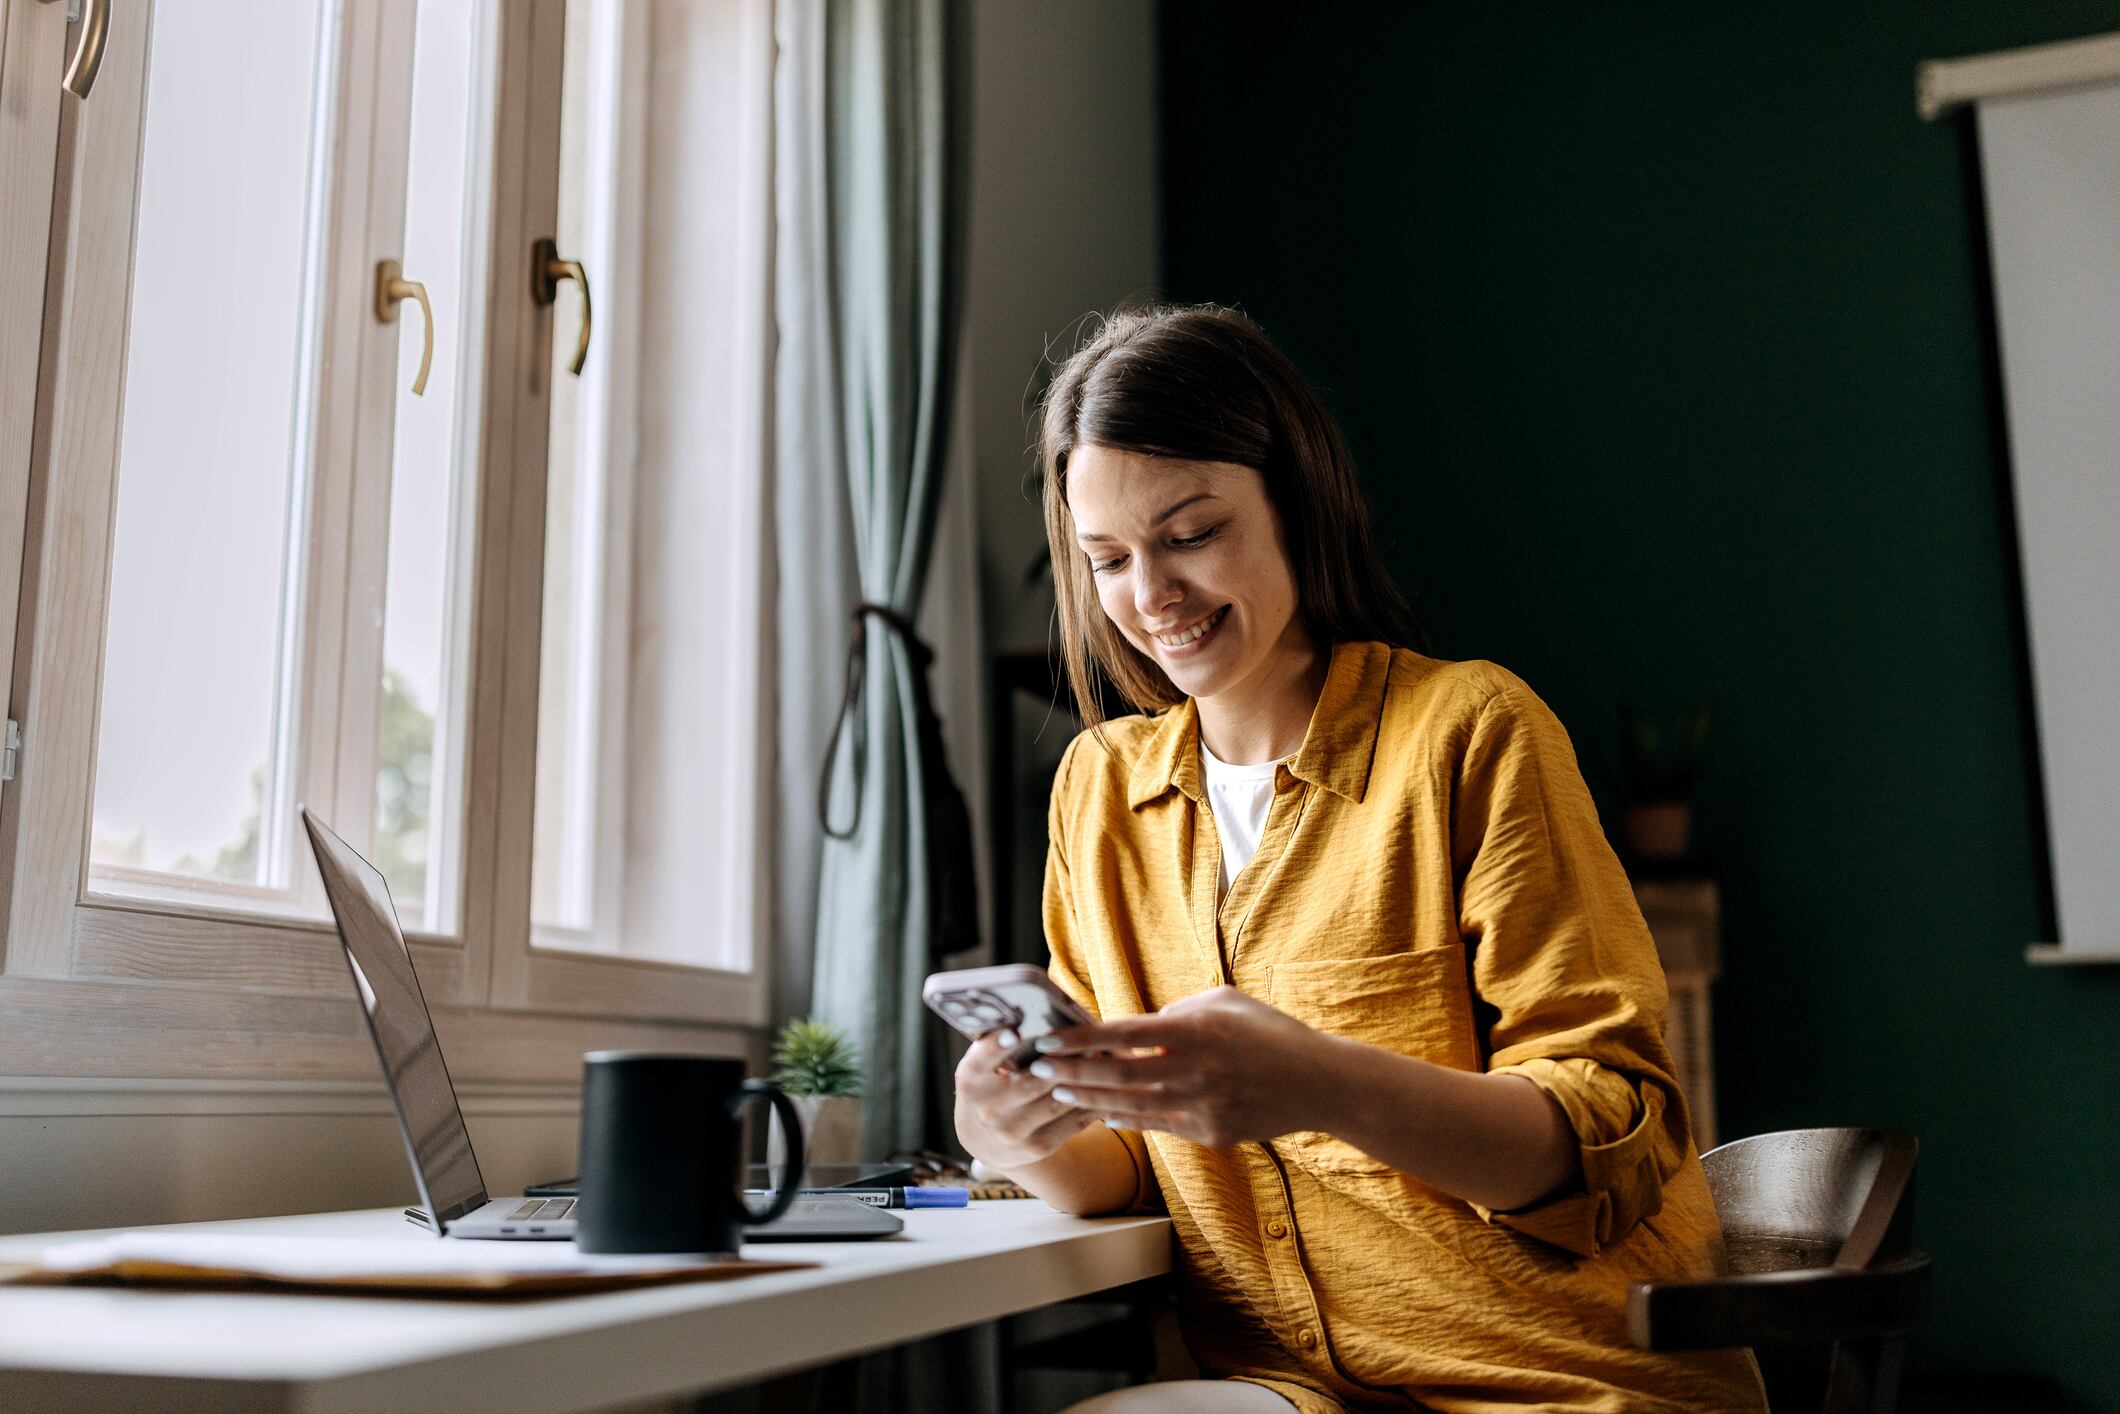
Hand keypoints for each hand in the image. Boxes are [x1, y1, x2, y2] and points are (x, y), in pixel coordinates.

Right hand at [952, 1026, 1100, 1170]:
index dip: (996, 1046)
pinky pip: (1073, 1121)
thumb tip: (1037, 1012)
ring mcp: (1013, 1131)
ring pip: (1059, 1100)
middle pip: (1032, 1081)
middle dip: (1063, 1060)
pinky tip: (1105, 1085)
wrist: (986, 1139)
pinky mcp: (1038, 1146)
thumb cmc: (991, 1084)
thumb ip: (1000, 1043)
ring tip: (1103, 1057)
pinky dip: (1093, 1101)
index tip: (1014, 1032)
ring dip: (1084, 1079)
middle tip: (1086, 1040)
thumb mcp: (983, 1065)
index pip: (981, 1060)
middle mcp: (989, 1108)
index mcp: (971, 1080)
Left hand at [1026, 986, 1329, 1148]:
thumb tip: (1143, 1025)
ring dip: (1091, 1099)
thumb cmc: (1270, 1033)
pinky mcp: (1210, 1133)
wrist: (1319, 1084)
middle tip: (1037, 1071)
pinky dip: (1127, 1118)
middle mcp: (1194, 1071)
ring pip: (1132, 1106)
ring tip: (1059, 1093)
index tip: (1047, 1040)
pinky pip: (1157, 1125)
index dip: (1080, 1041)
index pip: (1124, 1036)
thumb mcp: (1225, 1002)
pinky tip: (1102, 1111)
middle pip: (1118, 1076)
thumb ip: (1179, 1010)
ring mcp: (1202, 1107)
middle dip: (1073, 1074)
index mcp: (1195, 1031)